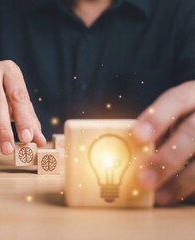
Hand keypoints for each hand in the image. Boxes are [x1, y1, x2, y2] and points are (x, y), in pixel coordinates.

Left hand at [133, 80, 194, 205]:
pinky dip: (191, 187)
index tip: (137, 135)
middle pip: (191, 132)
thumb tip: (130, 152)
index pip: (177, 100)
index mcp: (194, 94)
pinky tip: (175, 195)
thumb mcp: (176, 111)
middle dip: (166, 158)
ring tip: (159, 195)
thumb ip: (159, 127)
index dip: (156, 117)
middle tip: (143, 178)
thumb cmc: (188, 116)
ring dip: (180, 181)